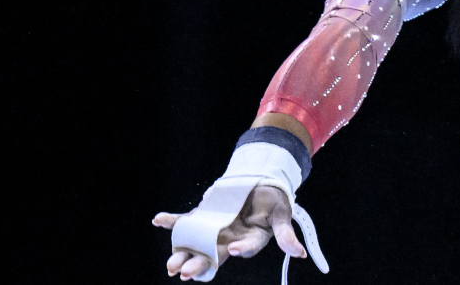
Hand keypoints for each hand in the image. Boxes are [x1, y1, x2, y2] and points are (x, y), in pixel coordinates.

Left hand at [153, 185, 308, 280]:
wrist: (259, 185)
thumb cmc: (273, 202)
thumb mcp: (282, 215)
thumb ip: (285, 235)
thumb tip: (301, 254)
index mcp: (249, 241)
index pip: (244, 247)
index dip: (240, 249)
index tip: (232, 249)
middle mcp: (229, 239)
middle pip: (213, 254)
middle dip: (199, 264)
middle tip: (184, 273)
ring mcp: (214, 229)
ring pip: (196, 244)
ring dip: (182, 253)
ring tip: (170, 265)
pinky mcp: (204, 217)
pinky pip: (186, 222)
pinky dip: (172, 222)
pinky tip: (158, 219)